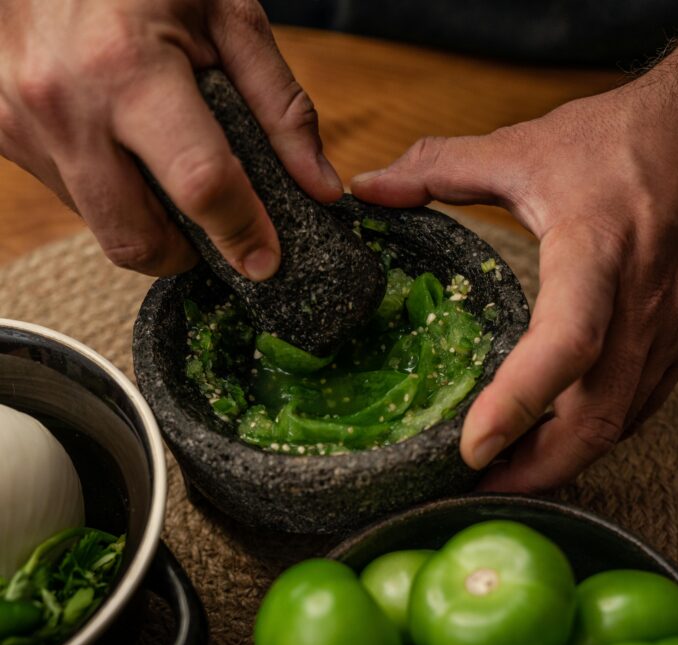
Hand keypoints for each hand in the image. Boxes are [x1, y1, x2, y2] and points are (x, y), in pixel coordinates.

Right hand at [0, 0, 341, 278]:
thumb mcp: (223, 12)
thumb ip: (280, 104)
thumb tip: (318, 188)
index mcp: (126, 67)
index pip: (198, 184)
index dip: (240, 232)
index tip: (265, 260)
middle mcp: (64, 106)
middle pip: (138, 239)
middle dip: (186, 254)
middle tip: (212, 231)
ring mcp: (24, 125)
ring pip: (103, 229)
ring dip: (147, 224)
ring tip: (164, 170)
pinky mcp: (5, 134)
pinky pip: (72, 198)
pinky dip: (110, 191)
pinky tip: (120, 144)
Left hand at [352, 47, 677, 490]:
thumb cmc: (612, 140)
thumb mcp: (522, 147)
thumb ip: (439, 167)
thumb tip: (367, 188)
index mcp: (596, 250)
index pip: (566, 341)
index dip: (519, 401)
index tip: (471, 446)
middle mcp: (639, 299)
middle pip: (597, 414)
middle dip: (537, 467)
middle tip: (477, 488)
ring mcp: (667, 327)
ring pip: (620, 422)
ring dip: (563, 461)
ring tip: (505, 477)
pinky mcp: (677, 339)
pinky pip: (636, 407)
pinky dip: (591, 437)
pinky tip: (552, 444)